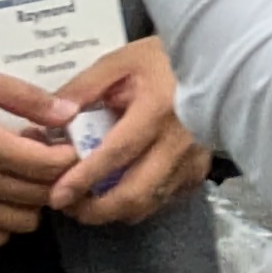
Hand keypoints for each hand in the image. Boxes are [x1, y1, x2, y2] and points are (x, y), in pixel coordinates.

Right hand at [0, 55, 78, 245]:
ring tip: (23, 176)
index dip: (67, 156)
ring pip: (23, 222)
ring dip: (33, 201)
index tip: (64, 144)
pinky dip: (7, 220)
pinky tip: (2, 195)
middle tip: (45, 155)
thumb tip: (68, 112)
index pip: (49, 166)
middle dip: (54, 176)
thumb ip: (26, 97)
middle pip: (41, 195)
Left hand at [46, 35, 209, 229]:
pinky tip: (117, 195)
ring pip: (148, 204)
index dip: (85, 178)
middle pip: (135, 194)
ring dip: (113, 212)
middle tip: (67, 207)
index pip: (117, 153)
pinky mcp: (198, 173)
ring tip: (85, 205)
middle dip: (96, 210)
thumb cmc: (164, 61)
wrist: (217, 67)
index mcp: (157, 110)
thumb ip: (84, 88)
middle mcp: (177, 143)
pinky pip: (163, 200)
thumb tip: (54, 116)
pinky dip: (137, 204)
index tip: (58, 195)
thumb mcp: (120, 62)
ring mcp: (191, 163)